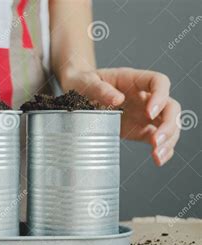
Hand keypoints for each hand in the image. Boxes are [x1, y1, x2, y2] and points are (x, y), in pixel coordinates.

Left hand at [60, 67, 180, 165]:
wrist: (76, 92)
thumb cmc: (83, 82)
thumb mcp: (87, 81)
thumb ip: (100, 89)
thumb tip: (117, 99)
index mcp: (133, 80)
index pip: (159, 82)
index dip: (160, 96)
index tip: (149, 112)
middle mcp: (144, 97)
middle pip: (170, 107)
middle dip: (168, 125)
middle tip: (156, 141)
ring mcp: (143, 114)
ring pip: (168, 125)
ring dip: (168, 141)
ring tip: (157, 156)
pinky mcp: (138, 130)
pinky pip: (156, 138)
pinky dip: (162, 149)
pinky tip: (159, 160)